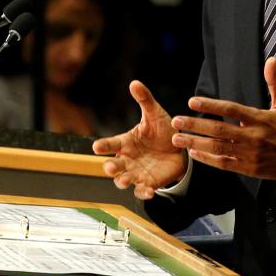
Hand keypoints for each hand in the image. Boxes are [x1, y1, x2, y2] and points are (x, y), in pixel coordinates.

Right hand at [92, 80, 186, 199]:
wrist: (179, 149)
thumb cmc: (161, 131)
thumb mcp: (155, 114)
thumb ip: (145, 100)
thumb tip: (134, 82)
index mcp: (125, 142)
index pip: (110, 144)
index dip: (103, 146)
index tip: (96, 147)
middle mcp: (127, 159)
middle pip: (113, 166)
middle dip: (110, 167)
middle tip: (110, 167)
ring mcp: (136, 173)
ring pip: (124, 180)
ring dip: (123, 181)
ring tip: (126, 180)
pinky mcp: (148, 183)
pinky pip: (142, 191)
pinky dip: (143, 193)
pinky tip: (147, 192)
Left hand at [169, 58, 275, 182]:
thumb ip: (274, 83)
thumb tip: (271, 60)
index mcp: (259, 118)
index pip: (230, 109)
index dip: (210, 105)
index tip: (192, 101)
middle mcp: (253, 136)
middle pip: (219, 129)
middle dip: (195, 125)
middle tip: (177, 121)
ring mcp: (249, 154)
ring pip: (217, 148)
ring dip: (195, 143)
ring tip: (178, 139)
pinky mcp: (248, 168)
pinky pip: (223, 163)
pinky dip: (207, 159)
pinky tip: (194, 154)